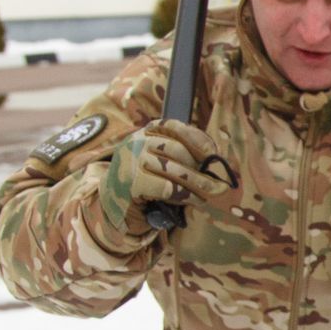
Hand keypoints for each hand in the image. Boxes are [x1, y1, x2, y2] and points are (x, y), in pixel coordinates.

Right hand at [98, 120, 231, 233]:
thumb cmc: (146, 181)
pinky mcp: (131, 184)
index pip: (175, 127)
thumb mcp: (162, 162)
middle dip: (200, 169)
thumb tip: (216, 161)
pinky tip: (191, 200)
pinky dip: (182, 195)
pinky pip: (164, 187)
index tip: (213, 155)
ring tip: (208, 196)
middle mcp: (137, 143)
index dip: (197, 140)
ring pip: (172, 169)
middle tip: (217, 185)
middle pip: (177, 150)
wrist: (113, 202)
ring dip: (196, 184)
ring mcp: (132, 162)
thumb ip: (183, 156)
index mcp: (147, 133)